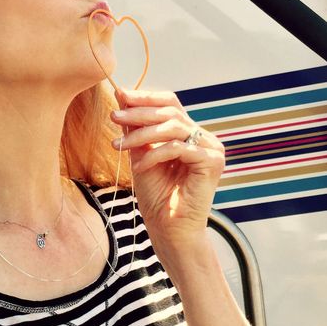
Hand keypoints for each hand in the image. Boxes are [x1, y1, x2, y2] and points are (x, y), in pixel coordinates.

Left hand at [111, 88, 224, 242]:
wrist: (169, 230)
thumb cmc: (156, 197)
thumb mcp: (140, 156)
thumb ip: (135, 129)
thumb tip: (121, 96)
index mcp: (190, 134)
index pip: (170, 104)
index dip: (145, 98)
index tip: (119, 95)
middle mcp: (204, 138)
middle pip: (171, 112)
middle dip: (138, 113)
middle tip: (113, 116)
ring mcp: (212, 149)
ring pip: (173, 127)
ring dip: (141, 135)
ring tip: (118, 146)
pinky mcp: (212, 162)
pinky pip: (178, 148)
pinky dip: (155, 155)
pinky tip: (140, 167)